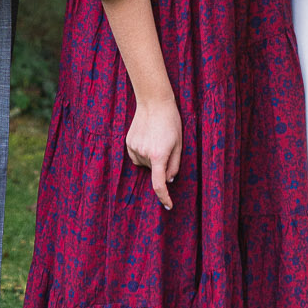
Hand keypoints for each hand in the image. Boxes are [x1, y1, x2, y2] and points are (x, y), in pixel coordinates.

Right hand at [125, 93, 183, 208]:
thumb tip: (169, 180)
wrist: (154, 102)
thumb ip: (175, 165)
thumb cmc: (171, 122)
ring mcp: (134, 148)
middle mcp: (144, 154)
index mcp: (158, 155)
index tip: (168, 205)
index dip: (164, 197)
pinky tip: (147, 137)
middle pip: (153, 171)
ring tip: (156, 138)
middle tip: (167, 146)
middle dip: (160, 165)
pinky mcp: (128, 143)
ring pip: (144, 164)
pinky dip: (143, 152)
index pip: (159, 184)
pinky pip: (136, 156)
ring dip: (151, 158)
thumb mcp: (179, 144)